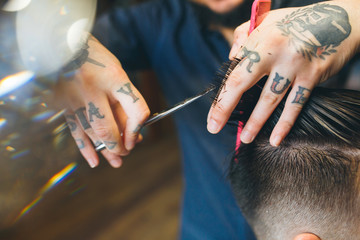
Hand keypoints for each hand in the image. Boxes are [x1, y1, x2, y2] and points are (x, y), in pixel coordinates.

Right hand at [57, 36, 149, 167]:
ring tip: (116, 161)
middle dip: (120, 145)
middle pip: (109, 128)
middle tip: (126, 153)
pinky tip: (94, 160)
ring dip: (105, 150)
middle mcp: (93, 88)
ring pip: (92, 132)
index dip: (138, 129)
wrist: (61, 43)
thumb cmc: (94, 57)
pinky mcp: (62, 103)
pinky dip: (85, 147)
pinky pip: (75, 130)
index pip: (135, 110)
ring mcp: (74, 97)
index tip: (138, 137)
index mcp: (114, 77)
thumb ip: (122, 99)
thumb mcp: (115, 72)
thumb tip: (131, 129)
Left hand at [207, 1, 359, 145]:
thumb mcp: (266, 20)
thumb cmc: (296, 21)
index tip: (212, 115)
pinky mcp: (312, 75)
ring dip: (255, 121)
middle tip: (214, 128)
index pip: (232, 72)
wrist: (338, 20)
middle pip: (242, 84)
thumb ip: (244, 36)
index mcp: (258, 40)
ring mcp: (293, 65)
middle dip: (225, 108)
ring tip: (246, 138)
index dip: (220, 95)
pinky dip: (285, 124)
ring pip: (269, 99)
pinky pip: (295, 104)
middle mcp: (273, 52)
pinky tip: (276, 139)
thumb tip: (232, 58)